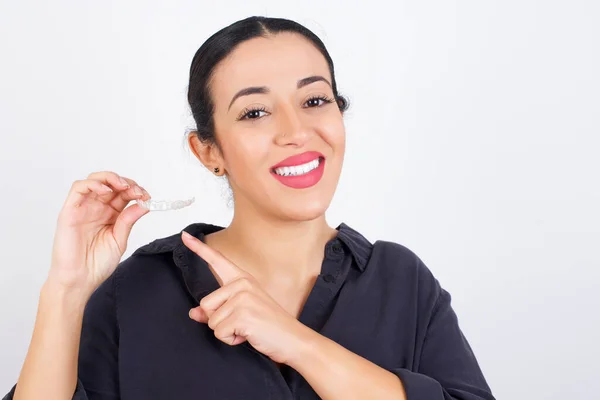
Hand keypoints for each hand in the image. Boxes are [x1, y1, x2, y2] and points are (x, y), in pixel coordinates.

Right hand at [47, 171, 150, 296]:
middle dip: (127, 183)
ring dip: (111, 178)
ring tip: (124, 186)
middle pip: (111, 184)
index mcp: (110, 215)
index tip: (146, 196)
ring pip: (94, 180)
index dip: (136, 191)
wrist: (79, 280)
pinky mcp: (70, 211)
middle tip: (138, 191)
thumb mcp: (119, 240)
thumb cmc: (96, 264)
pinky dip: (93, 183)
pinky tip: (106, 190)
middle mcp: (96, 208)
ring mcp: (83, 208)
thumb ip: (128, 221)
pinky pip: (78, 189)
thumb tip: (144, 204)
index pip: (123, 194)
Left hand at [181, 231, 307, 364]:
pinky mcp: (242, 314)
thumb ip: (215, 311)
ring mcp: (242, 298)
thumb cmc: (267, 325)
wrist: (291, 338)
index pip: (217, 260)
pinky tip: (247, 334)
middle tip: (242, 322)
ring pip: (211, 320)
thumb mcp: (240, 313)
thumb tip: (193, 313)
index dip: (198, 248)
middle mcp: (241, 283)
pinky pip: (219, 332)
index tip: (184, 236)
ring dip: (226, 331)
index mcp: (242, 279)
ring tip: (246, 327)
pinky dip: (230, 339)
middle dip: (219, 320)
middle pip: (205, 304)